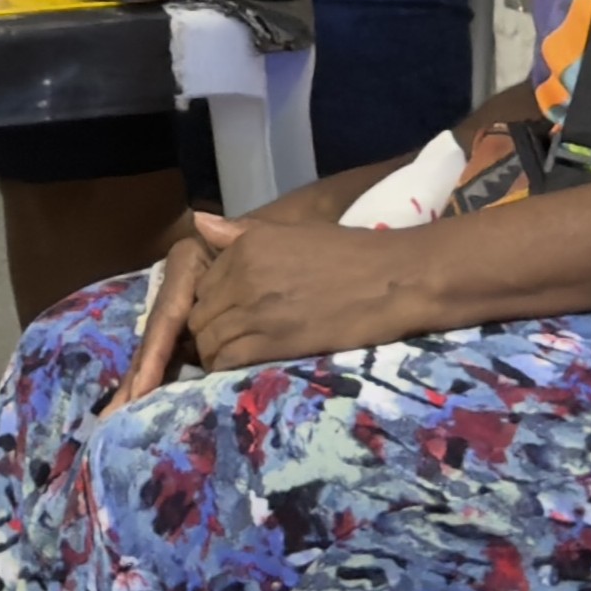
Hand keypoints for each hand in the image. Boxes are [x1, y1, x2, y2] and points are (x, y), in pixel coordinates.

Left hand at [113, 204, 434, 405]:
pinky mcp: (269, 341)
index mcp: (246, 245)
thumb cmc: (350, 254)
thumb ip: (242, 233)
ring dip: (217, 352)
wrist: (391, 281)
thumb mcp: (293, 232)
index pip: (202, 284)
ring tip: (238, 357)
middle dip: (209, 330)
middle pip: (199, 314)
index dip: (212, 303)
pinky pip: (226, 359)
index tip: (228, 316)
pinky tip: (243, 368)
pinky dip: (226, 367)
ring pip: (208, 340)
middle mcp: (242, 274)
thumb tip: (200, 222)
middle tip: (231, 341)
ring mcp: (253, 309)